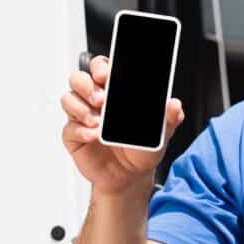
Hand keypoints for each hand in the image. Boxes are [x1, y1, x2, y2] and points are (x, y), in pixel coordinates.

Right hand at [60, 55, 184, 194]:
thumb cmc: (142, 148)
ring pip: (69, 98)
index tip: (107, 74)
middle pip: (80, 78)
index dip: (102, 67)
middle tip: (102, 99)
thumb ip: (168, 118)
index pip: (103, 68)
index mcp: (116, 92)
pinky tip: (94, 135)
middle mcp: (97, 100)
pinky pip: (69, 127)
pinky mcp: (74, 135)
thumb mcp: (161, 133)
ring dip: (81, 106)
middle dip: (88, 84)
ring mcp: (84, 116)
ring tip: (98, 121)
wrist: (130, 176)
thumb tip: (174, 105)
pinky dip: (81, 130)